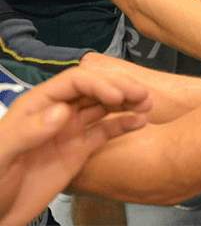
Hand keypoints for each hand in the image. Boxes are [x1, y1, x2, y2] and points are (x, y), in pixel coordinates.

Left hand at [0, 66, 150, 225]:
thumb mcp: (2, 156)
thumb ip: (29, 132)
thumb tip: (64, 111)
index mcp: (39, 105)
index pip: (76, 82)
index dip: (99, 84)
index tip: (117, 97)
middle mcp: (59, 112)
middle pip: (94, 90)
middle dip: (119, 88)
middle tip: (142, 95)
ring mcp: (71, 130)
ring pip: (104, 107)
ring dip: (126, 102)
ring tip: (147, 104)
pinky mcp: (79, 150)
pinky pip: (105, 131)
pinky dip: (124, 124)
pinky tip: (141, 122)